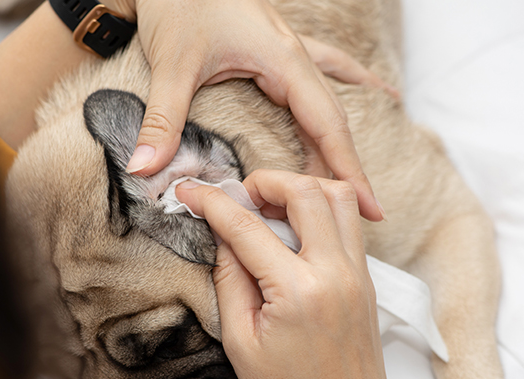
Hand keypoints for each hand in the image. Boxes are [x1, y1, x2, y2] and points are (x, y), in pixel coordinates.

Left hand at [120, 0, 388, 220]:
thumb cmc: (177, 4)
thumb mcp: (171, 65)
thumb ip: (163, 120)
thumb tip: (147, 170)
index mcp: (282, 60)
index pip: (327, 124)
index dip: (348, 169)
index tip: (370, 206)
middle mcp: (294, 56)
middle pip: (333, 119)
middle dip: (349, 166)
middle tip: (369, 213)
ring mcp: (289, 49)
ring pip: (329, 100)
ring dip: (342, 141)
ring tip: (358, 181)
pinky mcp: (277, 47)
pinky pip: (326, 69)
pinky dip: (350, 85)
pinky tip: (375, 91)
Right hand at [175, 170, 405, 378]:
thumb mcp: (240, 342)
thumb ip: (230, 279)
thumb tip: (224, 236)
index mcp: (299, 291)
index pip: (247, 226)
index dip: (212, 202)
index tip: (190, 190)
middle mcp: (337, 273)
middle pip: (307, 190)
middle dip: (266, 181)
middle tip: (239, 197)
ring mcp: (359, 275)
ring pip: (339, 199)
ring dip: (301, 190)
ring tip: (269, 210)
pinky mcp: (368, 283)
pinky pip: (350, 225)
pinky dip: (322, 211)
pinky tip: (294, 232)